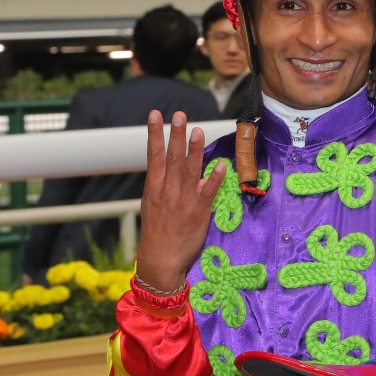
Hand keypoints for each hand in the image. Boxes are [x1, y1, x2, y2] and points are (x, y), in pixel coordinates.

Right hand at [135, 110, 225, 291]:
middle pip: (172, 158)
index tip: (155, 115)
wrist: (160, 261)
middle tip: (179, 115)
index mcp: (153, 188)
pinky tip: (222, 165)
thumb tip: (174, 166)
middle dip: (176, 135)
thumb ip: (164, 185)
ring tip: (198, 131)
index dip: (154, 134)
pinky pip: (208, 193)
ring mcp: (183, 201)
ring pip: (189, 171)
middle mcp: (167, 191)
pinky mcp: (199, 213)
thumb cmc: (157, 232)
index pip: (153, 155)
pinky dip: (215, 179)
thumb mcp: (153, 205)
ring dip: (194, 151)